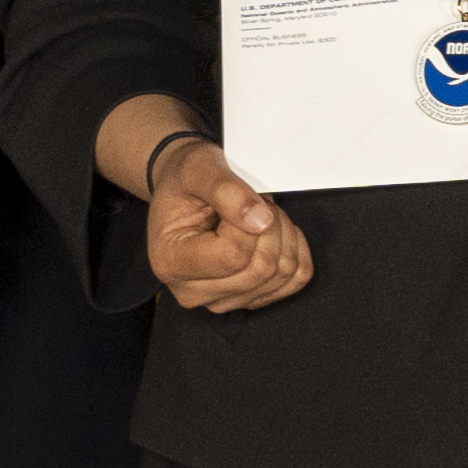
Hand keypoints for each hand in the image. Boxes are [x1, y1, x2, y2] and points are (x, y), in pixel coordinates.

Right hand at [143, 136, 314, 314]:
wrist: (184, 194)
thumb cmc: (185, 182)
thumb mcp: (196, 167)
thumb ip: (224, 190)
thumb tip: (260, 221)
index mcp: (172, 262)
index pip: (233, 256)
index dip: (249, 221)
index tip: (238, 198)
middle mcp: (193, 291)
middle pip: (260, 269)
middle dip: (271, 226)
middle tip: (254, 203)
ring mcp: (223, 300)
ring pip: (281, 275)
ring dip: (284, 235)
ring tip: (259, 215)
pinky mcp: (249, 300)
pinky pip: (295, 280)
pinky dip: (295, 249)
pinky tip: (274, 232)